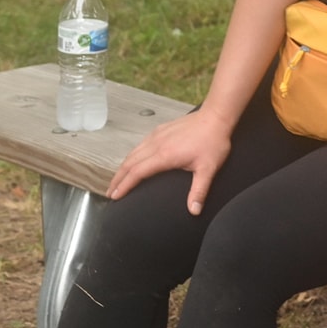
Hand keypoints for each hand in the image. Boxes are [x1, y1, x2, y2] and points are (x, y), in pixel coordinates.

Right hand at [107, 107, 234, 212]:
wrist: (216, 116)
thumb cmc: (213, 141)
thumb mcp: (208, 169)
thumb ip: (199, 191)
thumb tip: (193, 211)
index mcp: (164, 156)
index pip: (137, 173)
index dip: (124, 186)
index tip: (115, 196)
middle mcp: (156, 144)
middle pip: (129, 163)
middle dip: (117, 179)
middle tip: (110, 193)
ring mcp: (157, 135)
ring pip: (133, 153)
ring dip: (122, 168)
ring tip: (117, 180)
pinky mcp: (161, 130)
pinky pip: (140, 145)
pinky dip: (131, 156)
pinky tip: (132, 161)